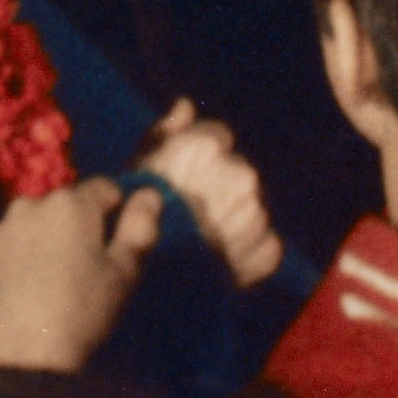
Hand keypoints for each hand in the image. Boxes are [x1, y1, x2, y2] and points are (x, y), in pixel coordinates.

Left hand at [0, 176, 161, 372]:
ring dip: (54, 233)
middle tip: (89, 269)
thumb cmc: (85, 310)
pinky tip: (34, 281)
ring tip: (60, 277)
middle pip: (72, 202)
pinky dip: (29, 247)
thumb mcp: (126, 270)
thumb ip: (141, 225)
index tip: (116, 251)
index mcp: (73, 201)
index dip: (118, 217)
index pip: (107, 189)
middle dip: (84, 224)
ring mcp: (7, 223)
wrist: (27, 353)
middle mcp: (35, 201)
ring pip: (44, 217)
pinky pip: (20, 235)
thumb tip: (150, 192)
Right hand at [135, 99, 283, 288]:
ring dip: (236, 223)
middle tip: (194, 214)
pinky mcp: (261, 256)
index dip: (201, 156)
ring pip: (255, 210)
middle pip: (241, 174)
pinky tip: (221, 262)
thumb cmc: (129, 222)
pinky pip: (268, 247)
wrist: (139, 292)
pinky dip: (250, 256)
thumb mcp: (136, 171)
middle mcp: (237, 176)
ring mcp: (252, 217)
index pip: (219, 138)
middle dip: (222, 189)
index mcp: (204, 150)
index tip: (185, 178)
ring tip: (205, 240)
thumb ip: (163, 135)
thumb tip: (186, 105)